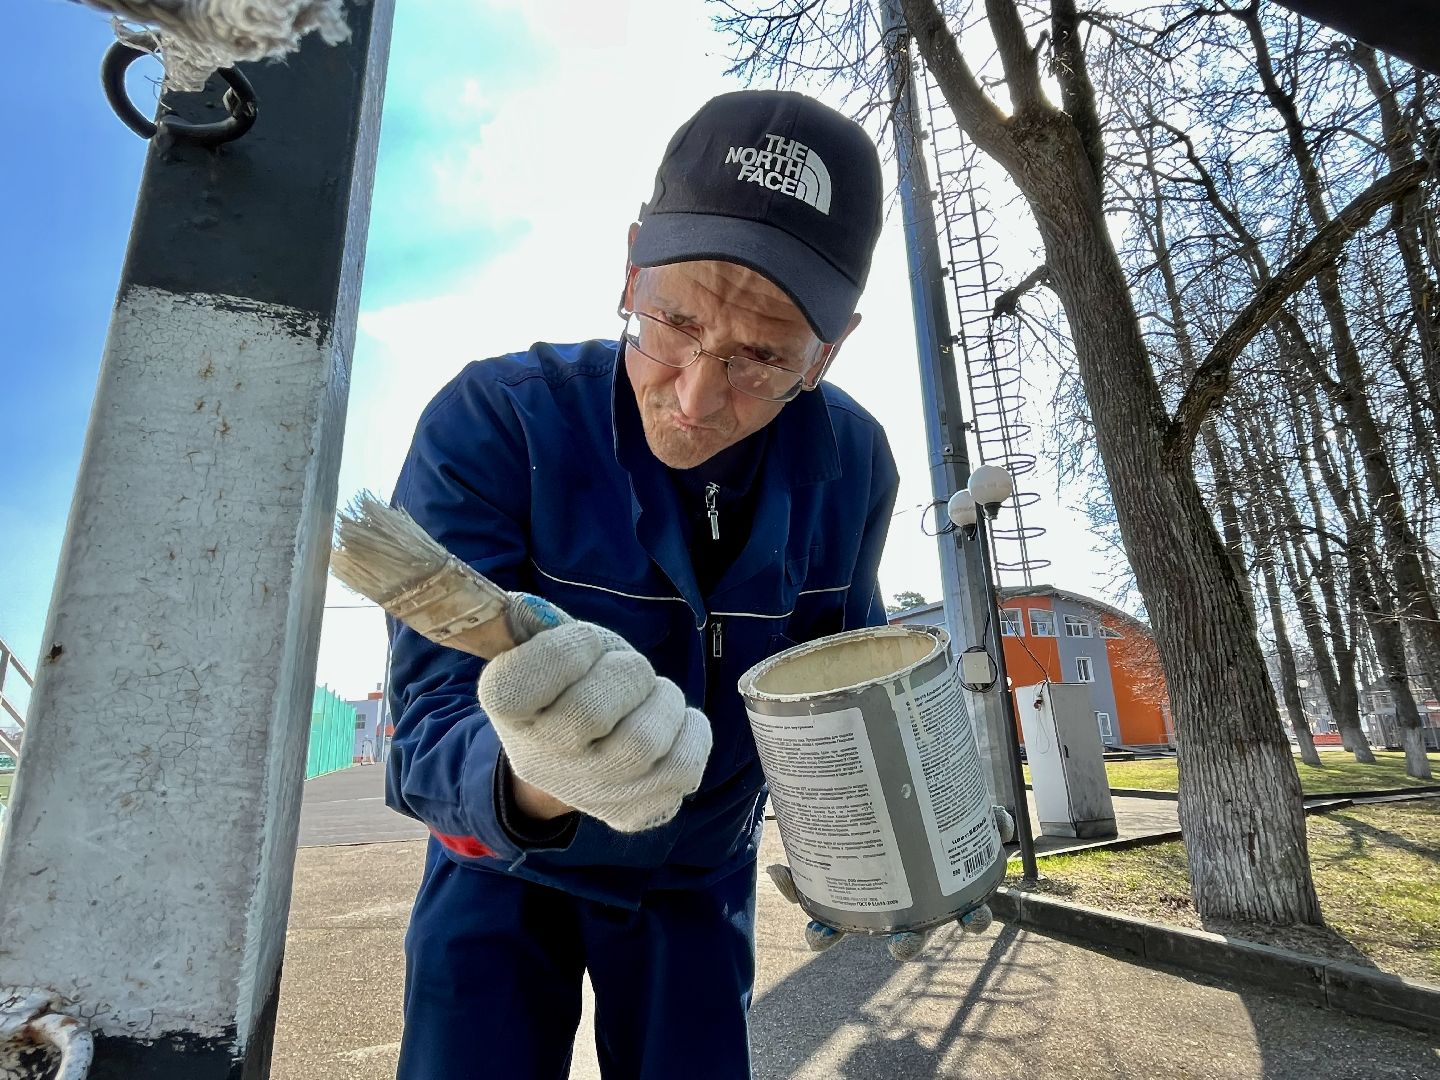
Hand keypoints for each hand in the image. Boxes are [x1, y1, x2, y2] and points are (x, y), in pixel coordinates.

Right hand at [479, 603, 711, 833]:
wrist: (571, 757)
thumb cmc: (565, 685)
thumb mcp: (541, 647)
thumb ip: (535, 624)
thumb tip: (529, 612)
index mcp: (507, 712)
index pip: (521, 682)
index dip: (566, 648)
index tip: (584, 644)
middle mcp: (541, 760)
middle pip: (591, 711)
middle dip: (627, 673)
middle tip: (628, 671)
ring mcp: (588, 792)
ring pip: (643, 741)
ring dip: (663, 701)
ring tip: (653, 695)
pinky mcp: (633, 810)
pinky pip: (684, 767)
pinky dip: (691, 732)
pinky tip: (674, 723)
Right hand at [767, 804, 1015, 961]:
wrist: (910, 798)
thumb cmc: (873, 840)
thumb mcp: (834, 851)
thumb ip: (803, 873)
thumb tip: (772, 871)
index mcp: (876, 905)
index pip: (843, 928)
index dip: (830, 937)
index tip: (816, 939)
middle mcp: (916, 904)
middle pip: (915, 937)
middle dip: (908, 946)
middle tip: (900, 946)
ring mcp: (950, 883)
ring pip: (968, 913)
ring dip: (973, 919)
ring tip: (970, 918)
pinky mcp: (977, 847)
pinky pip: (991, 841)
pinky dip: (995, 833)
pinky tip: (995, 822)